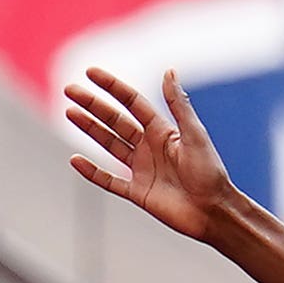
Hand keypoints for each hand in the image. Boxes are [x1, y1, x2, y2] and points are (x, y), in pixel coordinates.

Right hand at [59, 68, 246, 243]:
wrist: (214, 211)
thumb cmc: (210, 172)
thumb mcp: (195, 134)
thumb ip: (179, 104)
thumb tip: (169, 71)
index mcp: (163, 131)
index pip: (132, 102)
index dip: (112, 87)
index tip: (91, 72)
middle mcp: (149, 147)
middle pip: (115, 121)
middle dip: (93, 105)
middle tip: (70, 90)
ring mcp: (141, 169)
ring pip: (109, 144)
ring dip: (89, 129)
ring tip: (70, 112)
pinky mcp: (137, 192)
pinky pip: (109, 180)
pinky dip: (92, 172)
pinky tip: (75, 160)